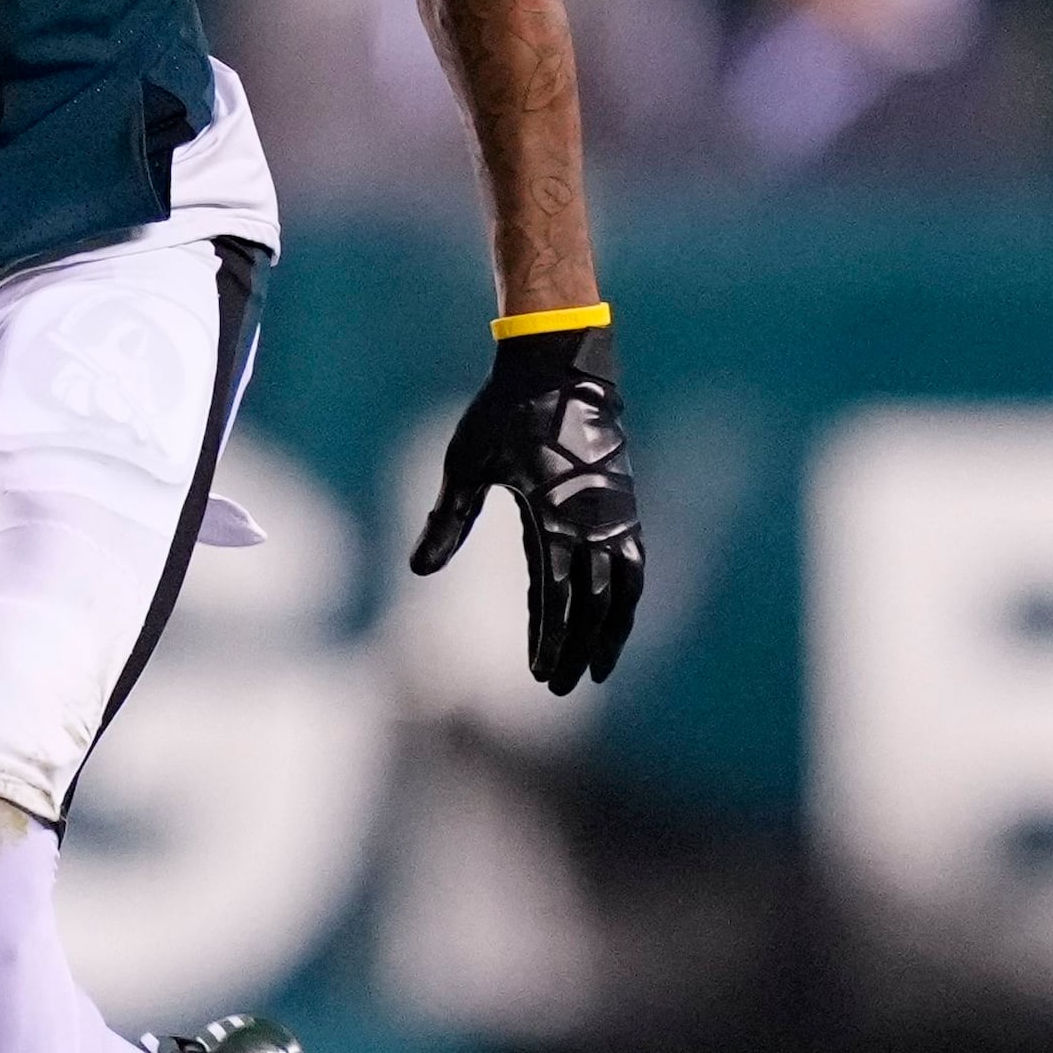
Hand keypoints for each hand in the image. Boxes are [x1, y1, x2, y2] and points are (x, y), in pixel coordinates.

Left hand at [408, 323, 642, 693]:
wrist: (559, 364)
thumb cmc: (506, 411)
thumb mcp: (466, 462)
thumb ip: (447, 519)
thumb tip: (418, 570)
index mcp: (553, 516)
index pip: (555, 595)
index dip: (548, 639)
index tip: (539, 674)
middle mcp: (592, 521)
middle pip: (591, 604)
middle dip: (577, 649)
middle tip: (561, 688)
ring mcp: (614, 513)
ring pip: (622, 590)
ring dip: (612, 633)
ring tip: (599, 668)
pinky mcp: (623, 503)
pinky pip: (633, 563)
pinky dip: (627, 597)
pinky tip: (616, 618)